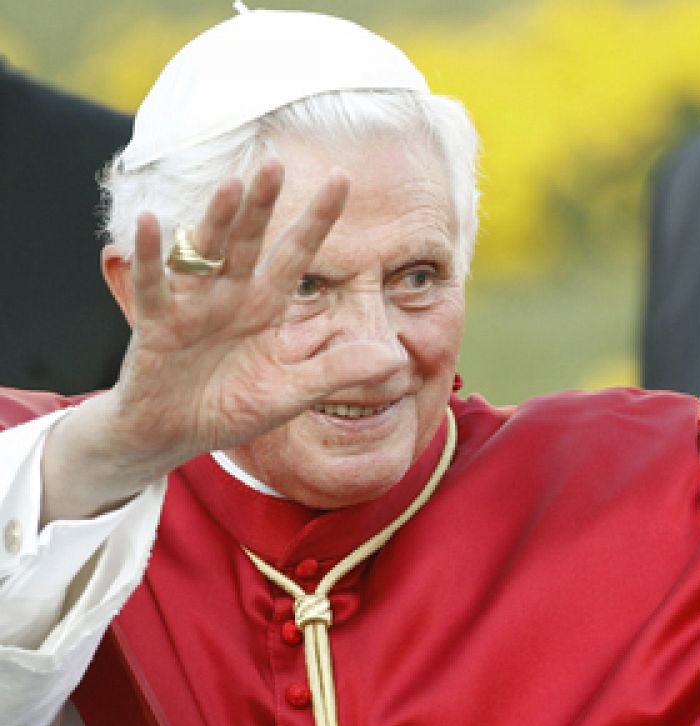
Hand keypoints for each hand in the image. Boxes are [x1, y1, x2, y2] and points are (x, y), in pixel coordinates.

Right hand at [41, 159, 408, 522]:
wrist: (175, 434)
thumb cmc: (233, 407)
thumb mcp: (293, 392)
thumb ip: (338, 371)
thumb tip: (395, 358)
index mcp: (266, 305)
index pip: (298, 252)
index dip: (319, 218)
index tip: (343, 178)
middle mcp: (231, 294)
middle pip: (250, 240)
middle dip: (263, 204)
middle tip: (276, 162)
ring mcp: (193, 304)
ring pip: (205, 251)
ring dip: (217, 218)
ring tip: (233, 185)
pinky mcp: (157, 323)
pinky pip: (155, 284)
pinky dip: (151, 254)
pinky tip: (152, 221)